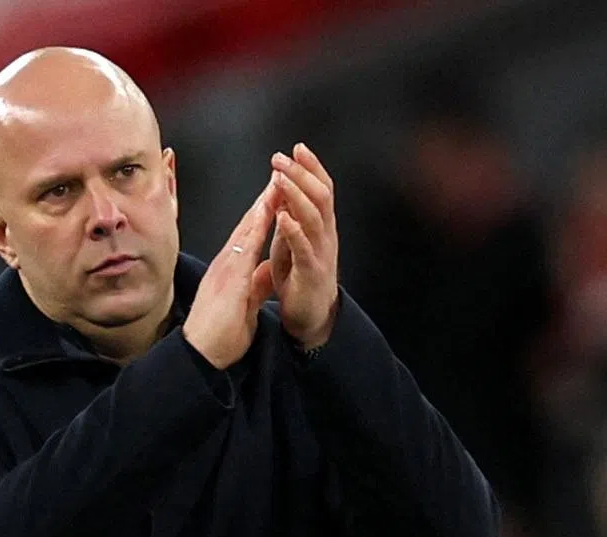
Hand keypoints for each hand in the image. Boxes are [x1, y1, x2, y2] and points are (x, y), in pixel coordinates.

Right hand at [183, 178, 280, 368]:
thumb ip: (255, 286)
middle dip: (265, 199)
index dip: (265, 214)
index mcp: (231, 271)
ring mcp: (226, 269)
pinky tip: (266, 211)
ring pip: (247, 229)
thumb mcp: (245, 305)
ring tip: (277, 181)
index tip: (278, 194)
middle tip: (280, 173)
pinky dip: (257, 226)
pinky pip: (246, 247)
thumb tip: (266, 271)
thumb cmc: (219, 335)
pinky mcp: (229, 279)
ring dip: (262, 204)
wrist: (200, 356)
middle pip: (249, 226)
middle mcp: (226, 264)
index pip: (251, 236)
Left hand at [269, 143, 339, 348]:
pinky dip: (293, 230)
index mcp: (321, 227)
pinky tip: (282, 217)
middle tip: (281, 156)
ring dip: (296, 195)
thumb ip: (290, 219)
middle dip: (301, 174)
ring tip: (281, 178)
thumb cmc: (300, 280)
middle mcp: (326, 236)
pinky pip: (304, 248)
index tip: (296, 147)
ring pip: (314, 217)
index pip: (321, 189)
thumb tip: (280, 193)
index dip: (311, 168)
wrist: (312, 319)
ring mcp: (321, 254)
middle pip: (320, 196)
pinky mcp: (312, 273)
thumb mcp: (294, 243)